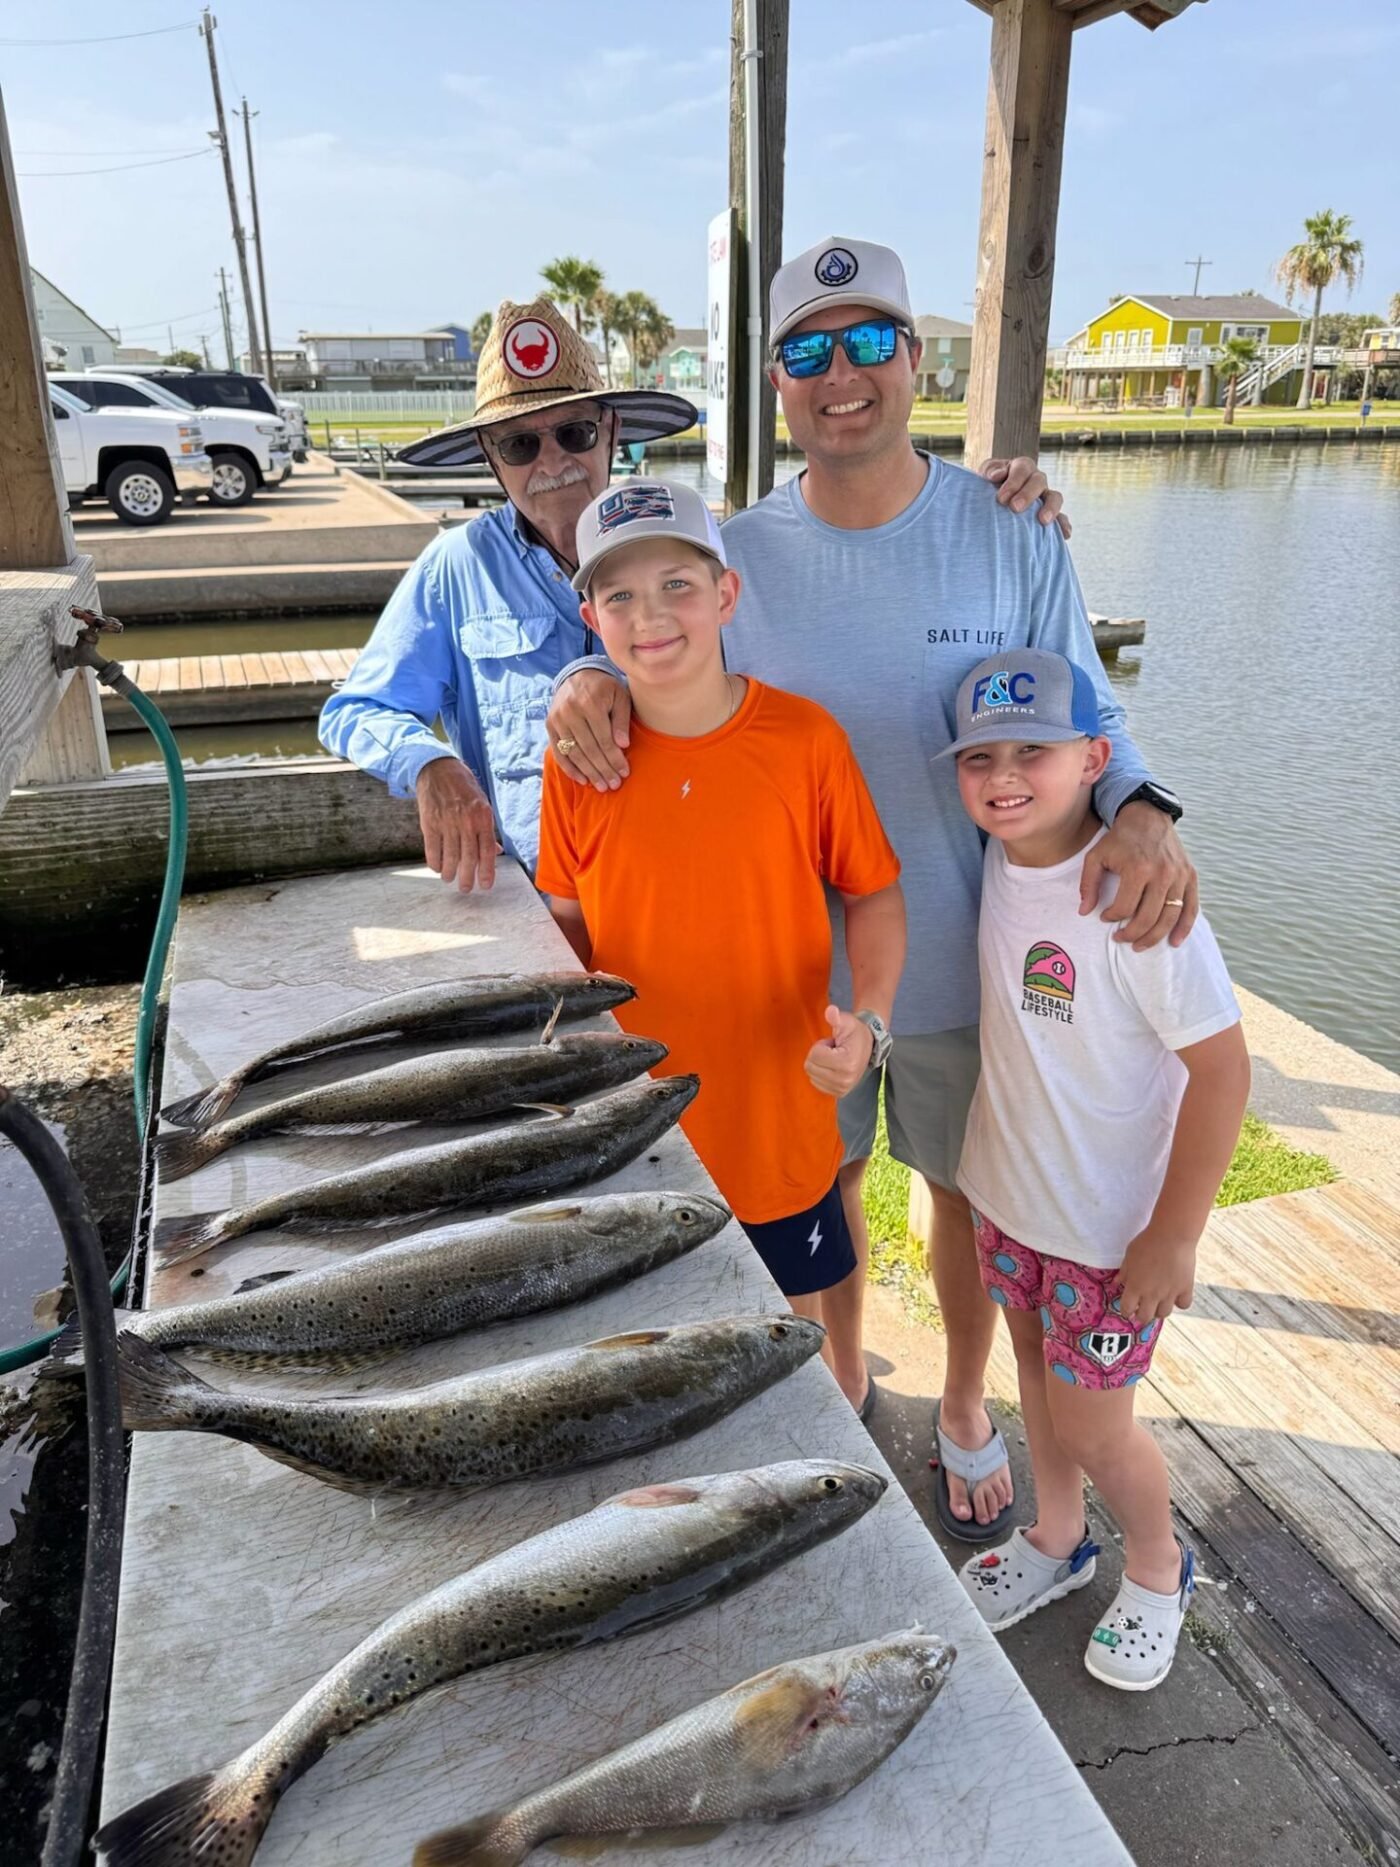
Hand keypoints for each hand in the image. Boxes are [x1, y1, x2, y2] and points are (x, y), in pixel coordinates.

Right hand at [415, 756, 499, 891]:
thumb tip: (496, 852)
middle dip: (467, 878)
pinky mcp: (430, 823)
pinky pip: (432, 850)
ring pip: (450, 857)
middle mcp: (466, 821)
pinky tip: (437, 868)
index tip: (485, 885)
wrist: (438, 770)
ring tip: (449, 879)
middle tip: (466, 888)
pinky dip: (435, 863)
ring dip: (450, 873)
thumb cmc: (464, 788)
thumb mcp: (482, 804)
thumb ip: (488, 829)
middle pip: (468, 858)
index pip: (487, 851)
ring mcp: (447, 822)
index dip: (487, 871)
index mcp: (483, 817)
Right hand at [547, 670, 633, 790]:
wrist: (578, 675)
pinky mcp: (549, 725)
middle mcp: (570, 711)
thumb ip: (622, 720)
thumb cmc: (604, 689)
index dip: (614, 758)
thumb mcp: (620, 697)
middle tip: (614, 785)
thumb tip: (623, 745)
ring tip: (602, 786)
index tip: (624, 772)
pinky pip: (558, 751)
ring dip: (588, 772)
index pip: (604, 738)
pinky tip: (583, 780)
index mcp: (590, 702)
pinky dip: (570, 768)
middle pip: (589, 748)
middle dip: (603, 769)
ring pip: (574, 753)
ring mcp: (557, 719)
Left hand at [804, 1005, 873, 1097]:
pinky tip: (833, 1067)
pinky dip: (821, 1074)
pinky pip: (816, 1083)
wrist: (868, 1045)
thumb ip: (836, 1017)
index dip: (821, 1045)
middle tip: (833, 1050)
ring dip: (820, 1064)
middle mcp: (845, 1079)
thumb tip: (830, 1011)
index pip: (814, 1055)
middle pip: (810, 1067)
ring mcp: (842, 1088)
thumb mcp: (846, 1021)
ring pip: (812, 1075)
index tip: (833, 1044)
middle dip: (819, 1055)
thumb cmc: (855, 1033)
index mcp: (847, 1063)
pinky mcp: (839, 1093)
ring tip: (834, 1058)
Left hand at [980, 456, 1070, 538]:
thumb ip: (990, 471)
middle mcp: (1036, 479)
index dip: (1013, 482)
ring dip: (1051, 508)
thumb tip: (997, 475)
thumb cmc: (988, 484)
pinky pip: (1061, 518)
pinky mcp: (1049, 513)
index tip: (1001, 498)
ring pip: (1055, 497)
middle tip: (1015, 508)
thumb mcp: (986, 473)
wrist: (989, 500)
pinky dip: (1063, 525)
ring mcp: (1044, 496)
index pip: (1022, 469)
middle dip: (1028, 494)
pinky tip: (1064, 535)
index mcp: (1021, 467)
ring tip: (1043, 521)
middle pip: (1039, 481)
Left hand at [1080, 804, 1197, 948]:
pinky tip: (1174, 941)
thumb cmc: (1119, 839)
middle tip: (1121, 939)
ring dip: (1154, 937)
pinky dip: (1184, 927)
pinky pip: (1190, 907)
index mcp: (1138, 869)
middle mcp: (1162, 874)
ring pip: (1169, 917)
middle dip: (1132, 934)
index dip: (1111, 917)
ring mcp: (1179, 876)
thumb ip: (1088, 884)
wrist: (1148, 817)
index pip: (1125, 907)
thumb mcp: (1096, 856)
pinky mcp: (1190, 876)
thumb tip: (1084, 912)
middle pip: (1148, 917)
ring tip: (1140, 945)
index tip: (1104, 918)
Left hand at [1116, 1228, 1196, 1326]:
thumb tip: (1116, 1283)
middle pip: (1145, 1317)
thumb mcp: (1129, 1256)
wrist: (1172, 1235)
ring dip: (1159, 1310)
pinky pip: (1183, 1304)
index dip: (1126, 1310)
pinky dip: (1180, 1302)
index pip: (1127, 1309)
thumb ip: (1124, 1272)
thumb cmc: (1147, 1242)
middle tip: (1142, 1309)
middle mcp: (1152, 1294)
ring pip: (1164, 1314)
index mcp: (1135, 1286)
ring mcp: (1169, 1293)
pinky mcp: (1185, 1288)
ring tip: (1158, 1302)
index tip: (1127, 1308)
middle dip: (1141, 1315)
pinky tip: (1176, 1294)